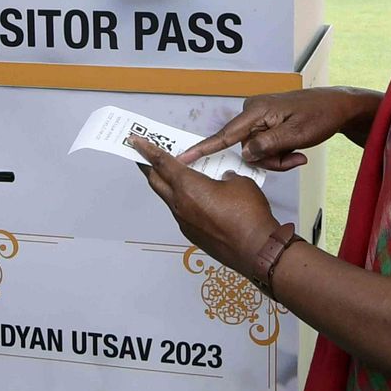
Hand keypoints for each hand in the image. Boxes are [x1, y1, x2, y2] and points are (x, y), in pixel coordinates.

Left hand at [128, 136, 278, 277]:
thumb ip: (225, 176)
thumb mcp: (240, 183)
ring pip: (169, 198)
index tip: (134, 140)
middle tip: (145, 155)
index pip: (161, 163)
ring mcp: (184, 222)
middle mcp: (180, 205)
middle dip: (149, 166)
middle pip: (156, 181)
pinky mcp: (193, 234)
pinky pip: (182, 212)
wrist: (256, 250)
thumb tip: (222, 180)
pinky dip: (185, 201)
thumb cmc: (248, 215)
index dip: (147, 149)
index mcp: (188, 187)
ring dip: (169, 185)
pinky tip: (200, 198)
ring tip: (178, 175)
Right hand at [177, 87, 380, 169]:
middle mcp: (251, 112)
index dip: (203, 149)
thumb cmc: (320, 116)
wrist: (338, 106)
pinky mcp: (265, 124)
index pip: (224, 135)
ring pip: (256, 151)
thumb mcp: (296, 134)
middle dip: (268, 161)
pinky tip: (295, 151)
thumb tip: (245, 153)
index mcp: (255, 111)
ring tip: (297, 154)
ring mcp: (258, 118)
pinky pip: (263, 147)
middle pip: (245, 149)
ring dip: (275, 159)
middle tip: (294, 158)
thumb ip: (268, 145)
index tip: (182, 159)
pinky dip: (278, 154)